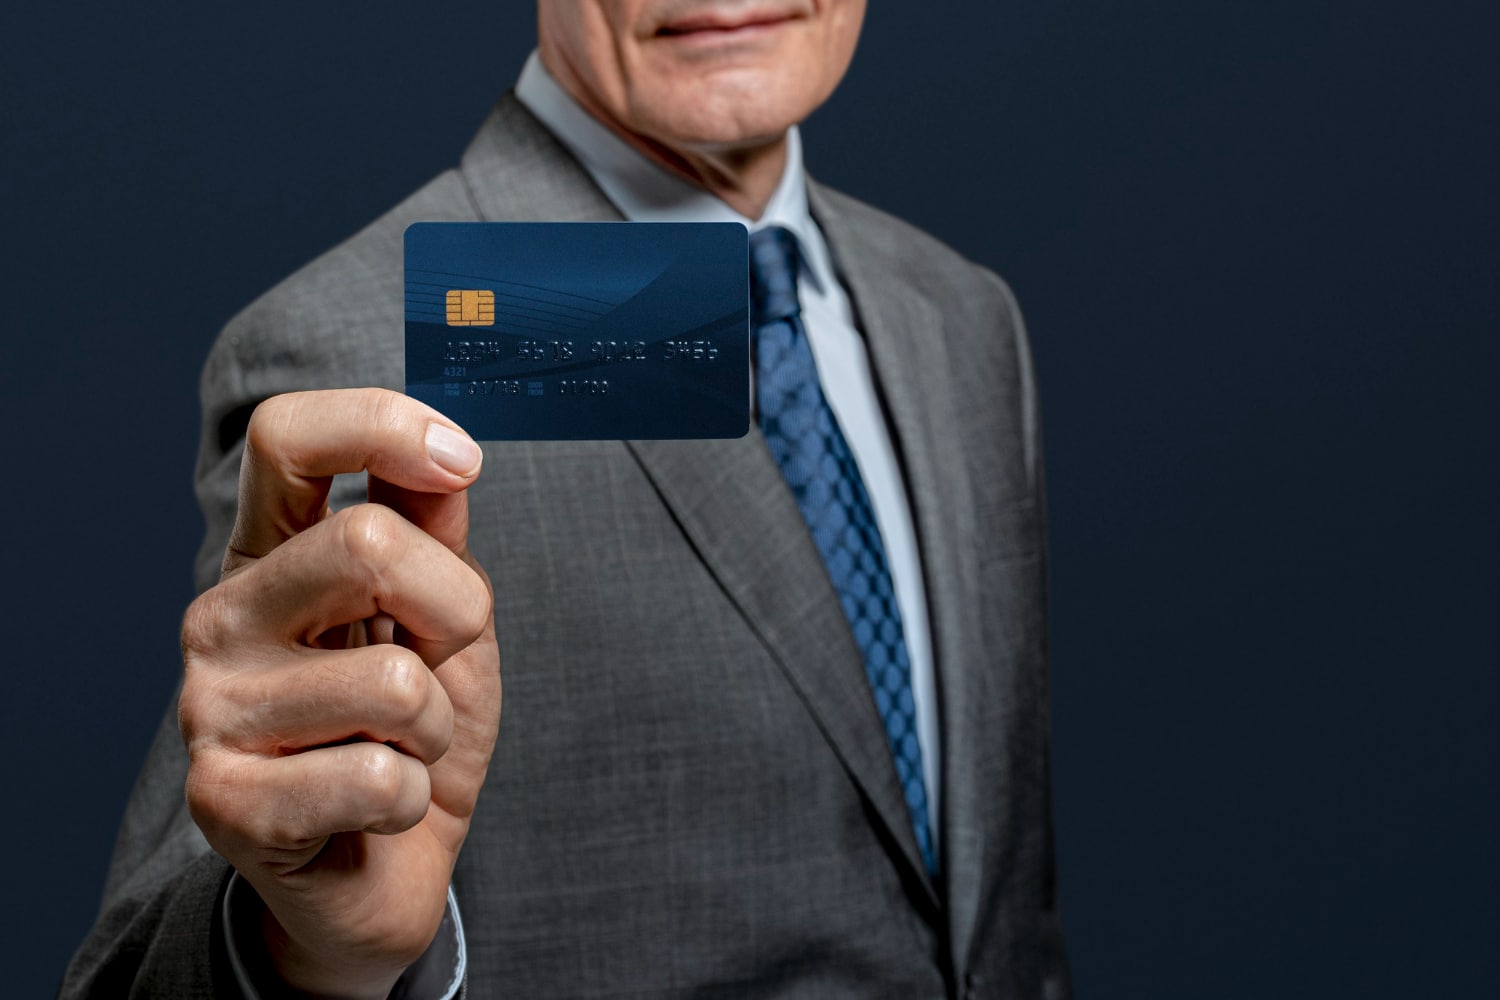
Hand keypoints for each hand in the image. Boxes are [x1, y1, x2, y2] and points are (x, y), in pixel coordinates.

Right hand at [179, 389, 500, 998]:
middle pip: (366, 543)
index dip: (380, 424)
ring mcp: (210, 706)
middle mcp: (223, 615)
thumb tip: (446, 453)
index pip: (285, 435)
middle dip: (455, 610)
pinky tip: (374, 807)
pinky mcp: (223, 800)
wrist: (384, 869)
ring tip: (398, 749)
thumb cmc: (414, 733)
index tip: (461, 459)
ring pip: (395, 679)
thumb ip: (435, 537)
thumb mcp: (443, 621)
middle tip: (441, 663)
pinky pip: (380, 777)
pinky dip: (412, 798)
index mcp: (272, 555)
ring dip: (436, 727)